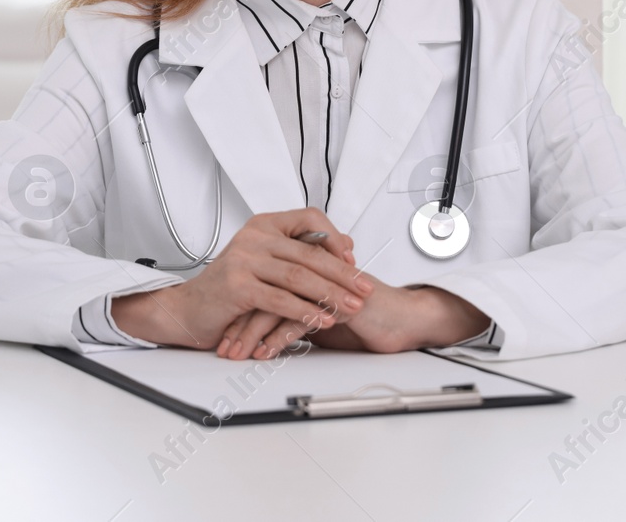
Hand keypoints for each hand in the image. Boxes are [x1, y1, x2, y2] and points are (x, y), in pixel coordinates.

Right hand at [110, 210, 374, 349]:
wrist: (188, 310)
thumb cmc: (230, 289)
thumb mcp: (265, 263)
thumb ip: (299, 253)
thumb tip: (345, 245)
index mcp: (264, 225)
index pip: (309, 218)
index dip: (334, 238)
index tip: (352, 259)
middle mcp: (254, 237)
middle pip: (309, 253)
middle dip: (343, 274)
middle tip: (365, 289)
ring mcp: (244, 260)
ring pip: (299, 276)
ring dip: (330, 294)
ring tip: (351, 308)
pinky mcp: (238, 286)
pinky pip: (280, 299)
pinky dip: (305, 311)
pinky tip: (322, 320)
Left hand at [218, 278, 490, 359]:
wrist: (402, 321)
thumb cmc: (365, 318)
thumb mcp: (324, 315)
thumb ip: (299, 312)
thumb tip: (269, 327)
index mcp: (307, 272)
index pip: (265, 286)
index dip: (242, 310)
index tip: (223, 332)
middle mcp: (313, 274)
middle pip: (266, 294)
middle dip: (240, 323)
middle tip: (223, 346)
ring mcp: (324, 287)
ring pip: (278, 306)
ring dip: (254, 333)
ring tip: (237, 353)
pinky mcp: (336, 304)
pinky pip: (301, 320)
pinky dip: (279, 338)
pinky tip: (265, 353)